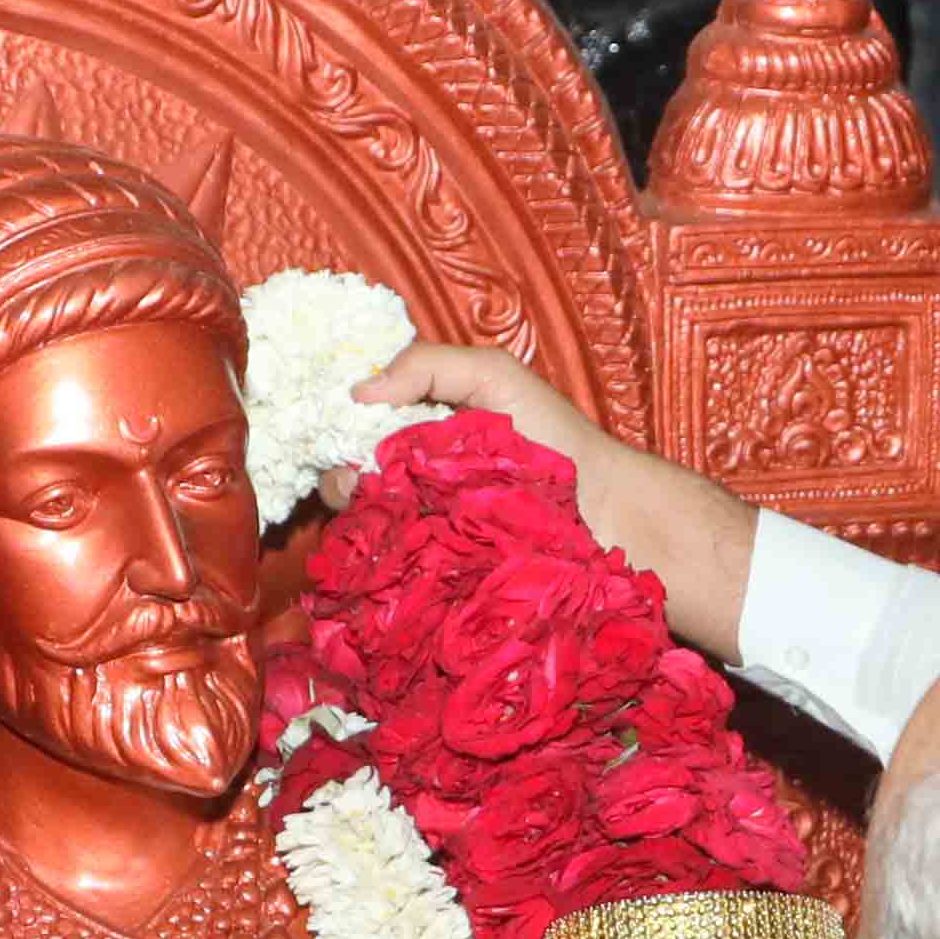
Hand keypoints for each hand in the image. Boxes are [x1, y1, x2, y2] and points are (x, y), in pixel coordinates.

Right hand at [356, 341, 755, 657]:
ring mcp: (419, 532)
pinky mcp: (431, 573)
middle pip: (344, 479)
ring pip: (360, 524)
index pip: (352, 429)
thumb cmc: (554, 440)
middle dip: (340, 473)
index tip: (337, 427)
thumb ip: (429, 365)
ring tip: (381, 505)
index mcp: (418, 433)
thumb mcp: (495, 377)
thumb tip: (358, 391)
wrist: (604, 512)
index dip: (335, 427)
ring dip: (358, 512)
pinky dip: (380, 553)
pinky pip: (388, 565)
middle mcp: (411, 483)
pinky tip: (392, 540)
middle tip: (358, 474)